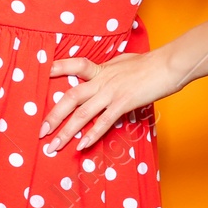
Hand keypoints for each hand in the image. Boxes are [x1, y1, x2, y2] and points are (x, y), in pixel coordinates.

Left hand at [37, 50, 180, 153]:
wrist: (168, 65)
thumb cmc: (148, 64)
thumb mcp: (123, 62)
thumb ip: (109, 70)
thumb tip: (102, 73)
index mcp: (101, 69)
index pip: (75, 66)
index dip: (57, 68)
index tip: (41, 74)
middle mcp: (101, 81)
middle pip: (70, 97)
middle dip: (53, 115)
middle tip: (40, 131)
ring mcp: (111, 92)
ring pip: (82, 113)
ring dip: (66, 131)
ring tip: (54, 145)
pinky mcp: (123, 103)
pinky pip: (104, 121)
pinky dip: (92, 134)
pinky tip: (81, 145)